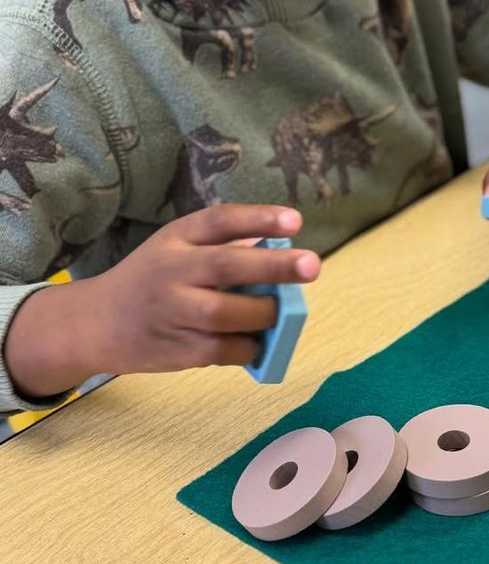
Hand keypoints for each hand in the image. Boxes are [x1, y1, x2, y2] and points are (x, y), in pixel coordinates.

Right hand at [4, 204, 320, 397]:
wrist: (95, 324)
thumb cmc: (154, 279)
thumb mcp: (178, 247)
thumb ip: (225, 244)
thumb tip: (280, 244)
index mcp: (177, 239)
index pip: (219, 221)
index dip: (258, 218)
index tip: (295, 220)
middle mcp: (173, 271)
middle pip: (226, 266)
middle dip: (274, 266)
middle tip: (312, 265)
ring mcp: (173, 313)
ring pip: (227, 314)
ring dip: (265, 314)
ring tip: (279, 312)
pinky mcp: (178, 351)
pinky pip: (227, 350)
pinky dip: (251, 346)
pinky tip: (257, 340)